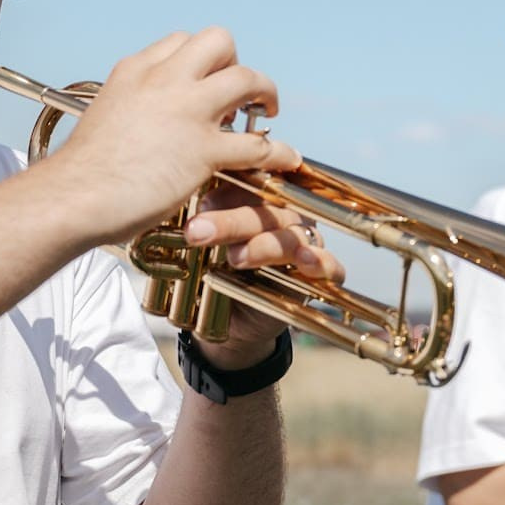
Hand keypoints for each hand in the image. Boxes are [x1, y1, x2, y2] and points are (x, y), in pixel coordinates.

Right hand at [37, 27, 298, 246]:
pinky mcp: (204, 150)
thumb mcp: (105, 115)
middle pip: (218, 42)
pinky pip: (258, 144)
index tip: (204, 81)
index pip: (180, 42)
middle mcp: (164, 80)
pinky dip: (278, 152)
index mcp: (135, 70)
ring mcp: (187, 111)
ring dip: (265, 93)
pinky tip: (285, 160)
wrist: (73, 196)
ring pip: (247, 78)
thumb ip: (131, 108)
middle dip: (236, 62)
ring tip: (268, 112)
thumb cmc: (81, 171)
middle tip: (240, 92)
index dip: (200, 61)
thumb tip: (142, 123)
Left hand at [187, 191, 348, 366]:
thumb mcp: (200, 243)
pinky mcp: (320, 274)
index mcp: (258, 199)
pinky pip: (330, 265)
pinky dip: (319, 262)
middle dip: (232, 221)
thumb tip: (174, 194)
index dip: (229, 190)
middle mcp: (284, 216)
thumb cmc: (212, 271)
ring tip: (236, 257)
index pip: (251, 183)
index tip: (200, 204)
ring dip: (264, 244)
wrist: (225, 321)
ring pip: (292, 235)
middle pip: (267, 209)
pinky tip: (304, 260)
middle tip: (198, 231)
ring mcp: (306, 243)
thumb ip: (199, 218)